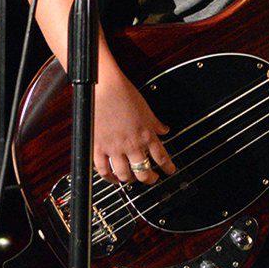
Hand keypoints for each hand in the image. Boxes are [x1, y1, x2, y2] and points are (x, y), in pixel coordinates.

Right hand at [93, 71, 175, 185]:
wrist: (104, 87)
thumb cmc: (124, 94)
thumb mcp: (146, 109)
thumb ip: (156, 123)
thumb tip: (164, 129)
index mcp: (146, 135)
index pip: (162, 158)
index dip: (168, 168)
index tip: (169, 171)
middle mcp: (132, 145)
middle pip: (144, 172)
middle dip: (150, 179)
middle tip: (151, 178)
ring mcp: (115, 148)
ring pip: (125, 175)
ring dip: (130, 180)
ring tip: (131, 179)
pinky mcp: (98, 147)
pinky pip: (103, 170)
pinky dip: (108, 177)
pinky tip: (112, 177)